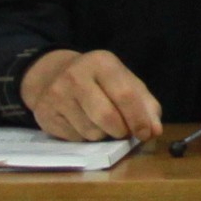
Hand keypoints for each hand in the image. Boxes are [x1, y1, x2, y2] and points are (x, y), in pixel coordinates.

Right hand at [23, 49, 162, 141]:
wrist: (53, 75)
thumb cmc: (99, 82)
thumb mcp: (125, 82)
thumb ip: (145, 105)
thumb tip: (155, 131)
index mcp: (102, 62)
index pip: (125, 94)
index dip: (139, 118)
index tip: (146, 134)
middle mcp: (76, 75)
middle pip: (107, 116)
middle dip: (121, 130)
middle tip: (124, 132)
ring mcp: (57, 94)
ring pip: (91, 131)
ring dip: (103, 135)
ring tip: (102, 124)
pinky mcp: (45, 113)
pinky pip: (74, 138)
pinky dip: (85, 138)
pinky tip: (83, 124)